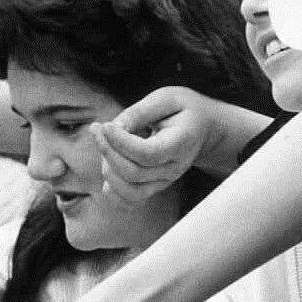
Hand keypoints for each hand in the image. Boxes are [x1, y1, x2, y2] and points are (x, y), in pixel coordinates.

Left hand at [96, 87, 210, 201]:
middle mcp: (173, 169)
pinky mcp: (153, 189)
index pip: (146, 154)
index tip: (106, 125)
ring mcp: (164, 182)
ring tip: (105, 146)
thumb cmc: (183, 111)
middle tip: (97, 129)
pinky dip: (112, 190)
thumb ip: (140, 112)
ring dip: (108, 171)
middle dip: (107, 152)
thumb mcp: (166, 98)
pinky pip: (128, 202)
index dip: (120, 142)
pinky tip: (108, 166)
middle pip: (133, 174)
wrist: (203, 130)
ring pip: (128, 192)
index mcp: (181, 144)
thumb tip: (113, 128)